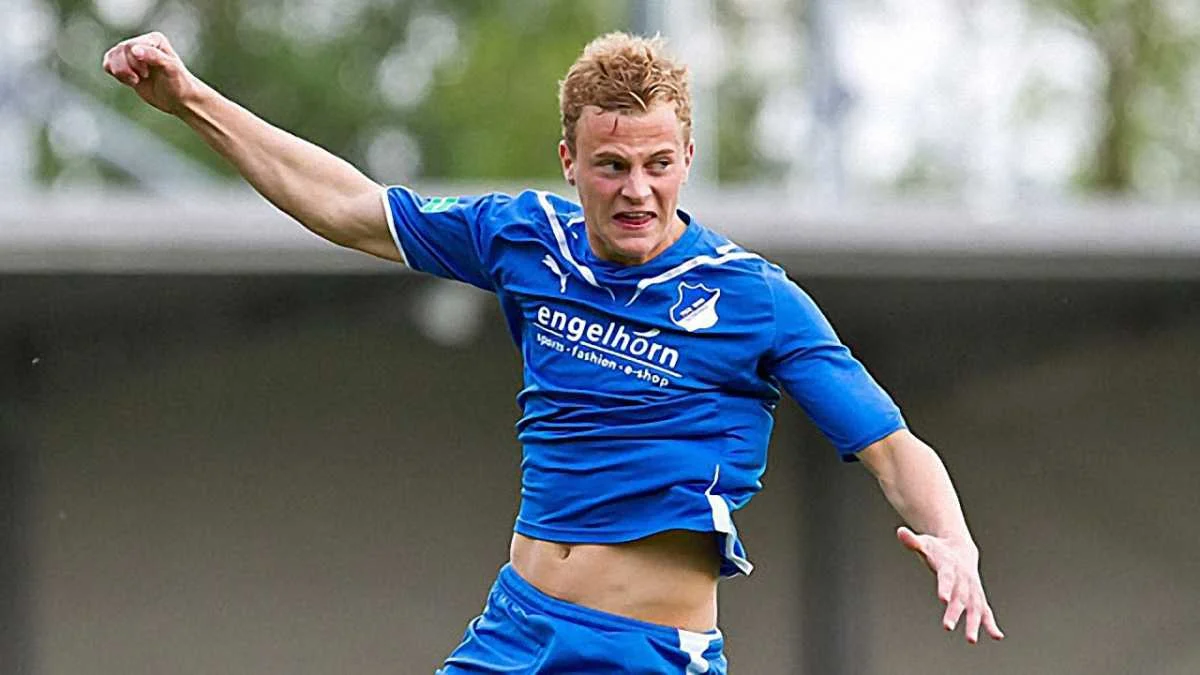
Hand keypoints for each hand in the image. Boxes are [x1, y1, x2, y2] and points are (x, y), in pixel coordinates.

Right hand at [102, 32, 199, 115]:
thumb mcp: (171, 69)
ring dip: (120, 72)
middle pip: (119, 51)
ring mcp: (132, 55)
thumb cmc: (180, 84)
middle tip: (144, 77)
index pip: (130, 46)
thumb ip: (154, 56)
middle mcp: (142, 43)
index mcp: (154, 39)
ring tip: (136, 80)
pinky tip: (131, 81)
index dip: (134, 62)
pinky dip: (115, 74)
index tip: (147, 74)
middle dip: (127, 68)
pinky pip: (108, 64)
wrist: (180, 100)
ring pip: (111, 56)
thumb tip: (133, 49)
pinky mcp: (126, 66)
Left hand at [897, 526, 1003, 643]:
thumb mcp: (925, 543)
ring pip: (974, 607)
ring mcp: (972, 589)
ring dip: (974, 623)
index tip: (943, 599)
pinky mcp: (977, 597)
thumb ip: (913, 541)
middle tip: (947, 627)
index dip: (945, 587)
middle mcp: (964, 579)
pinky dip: (991, 623)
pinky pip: (986, 611)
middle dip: (954, 612)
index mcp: (950, 566)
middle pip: (959, 597)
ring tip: (971, 640)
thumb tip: (900, 532)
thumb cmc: (937, 549)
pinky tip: (997, 636)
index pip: (947, 578)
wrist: (960, 549)